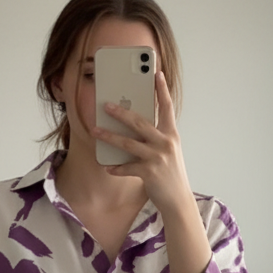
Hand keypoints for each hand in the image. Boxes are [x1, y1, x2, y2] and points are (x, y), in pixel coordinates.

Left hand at [93, 71, 210, 272]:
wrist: (177, 200)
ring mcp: (158, 158)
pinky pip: (127, 167)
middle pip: (140, 122)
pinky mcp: (149, 172)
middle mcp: (166, 143)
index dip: (161, 89)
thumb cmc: (170, 173)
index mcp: (171, 134)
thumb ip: (155, 137)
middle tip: (106, 104)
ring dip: (109, 136)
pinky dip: (116, 167)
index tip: (155, 73)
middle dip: (122, 112)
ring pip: (128, 143)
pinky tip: (107, 166)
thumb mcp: (168, 151)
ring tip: (95, 130)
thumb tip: (133, 124)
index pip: (167, 107)